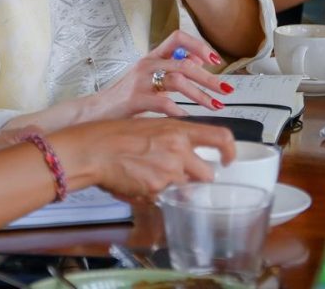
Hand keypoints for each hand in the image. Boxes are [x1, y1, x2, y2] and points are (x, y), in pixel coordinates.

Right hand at [53, 117, 235, 201]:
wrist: (94, 149)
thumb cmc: (115, 135)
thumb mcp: (151, 127)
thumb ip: (173, 138)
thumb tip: (187, 151)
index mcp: (179, 130)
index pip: (221, 136)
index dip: (230, 150)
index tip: (228, 159)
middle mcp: (179, 149)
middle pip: (207, 173)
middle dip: (197, 178)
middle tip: (177, 174)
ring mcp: (169, 171)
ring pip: (184, 187)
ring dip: (173, 186)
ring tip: (148, 174)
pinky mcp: (157, 189)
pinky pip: (165, 197)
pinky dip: (155, 193)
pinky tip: (139, 181)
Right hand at [87, 30, 231, 119]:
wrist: (95, 111)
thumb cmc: (123, 97)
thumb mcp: (149, 77)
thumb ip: (171, 68)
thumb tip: (196, 61)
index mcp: (152, 57)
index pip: (178, 38)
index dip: (199, 45)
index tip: (214, 60)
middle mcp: (147, 64)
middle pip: (184, 63)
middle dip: (209, 78)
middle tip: (226, 90)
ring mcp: (140, 81)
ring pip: (177, 80)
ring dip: (200, 94)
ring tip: (213, 105)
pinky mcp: (135, 99)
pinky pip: (163, 103)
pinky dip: (178, 111)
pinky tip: (187, 118)